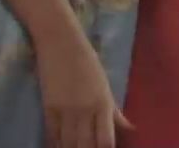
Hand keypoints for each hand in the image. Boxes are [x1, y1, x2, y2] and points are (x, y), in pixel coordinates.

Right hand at [33, 25, 132, 147]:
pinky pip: (51, 135)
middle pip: (86, 146)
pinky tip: (58, 147)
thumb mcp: (104, 84)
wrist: (60, 41)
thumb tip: (129, 128)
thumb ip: (114, 110)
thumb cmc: (87, 61)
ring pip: (68, 143)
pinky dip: (55, 144)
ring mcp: (66, 110)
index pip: (106, 140)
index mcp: (103, 103)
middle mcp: (86, 109)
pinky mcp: (48, 107)